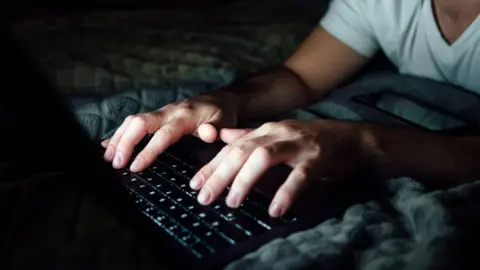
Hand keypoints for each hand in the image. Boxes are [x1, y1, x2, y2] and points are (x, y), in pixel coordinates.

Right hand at [102, 94, 237, 171]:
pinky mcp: (157, 115)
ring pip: (133, 121)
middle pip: (139, 123)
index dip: (148, 151)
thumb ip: (216, 129)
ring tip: (108, 158)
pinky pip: (134, 122)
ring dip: (118, 138)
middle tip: (116, 164)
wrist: (222, 100)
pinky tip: (107, 146)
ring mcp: (161, 112)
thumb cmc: (223, 115)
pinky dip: (120, 133)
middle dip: (125, 143)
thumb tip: (207, 134)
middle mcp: (168, 112)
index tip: (135, 167)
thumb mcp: (226, 122)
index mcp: (185, 117)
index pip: (163, 135)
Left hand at [190, 119, 363, 216]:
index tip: (194, 184)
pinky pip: (299, 175)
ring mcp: (297, 144)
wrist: (349, 138)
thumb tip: (221, 137)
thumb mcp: (276, 136)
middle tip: (205, 198)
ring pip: (263, 157)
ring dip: (245, 180)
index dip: (212, 165)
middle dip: (220, 174)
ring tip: (232, 202)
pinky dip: (286, 192)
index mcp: (265, 130)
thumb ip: (249, 137)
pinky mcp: (317, 157)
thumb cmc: (309, 141)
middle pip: (241, 151)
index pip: (231, 147)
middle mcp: (277, 133)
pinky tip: (275, 209)